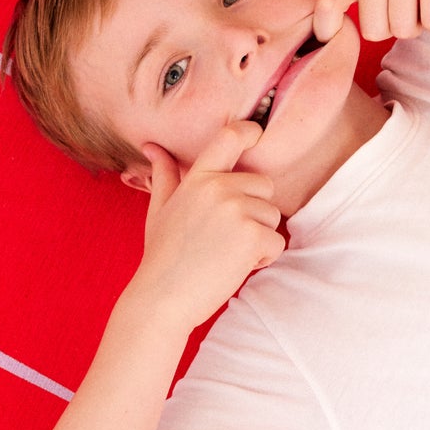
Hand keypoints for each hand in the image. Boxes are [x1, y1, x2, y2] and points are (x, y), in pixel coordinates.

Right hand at [134, 120, 284, 330]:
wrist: (163, 298)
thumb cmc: (162, 255)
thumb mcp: (159, 209)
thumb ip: (164, 175)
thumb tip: (153, 147)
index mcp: (197, 179)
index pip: (229, 138)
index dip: (249, 131)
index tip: (258, 133)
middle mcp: (218, 188)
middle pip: (263, 185)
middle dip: (254, 211)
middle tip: (225, 237)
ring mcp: (236, 210)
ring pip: (272, 216)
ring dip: (258, 237)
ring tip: (226, 253)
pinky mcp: (252, 236)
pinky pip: (276, 242)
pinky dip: (263, 258)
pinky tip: (235, 266)